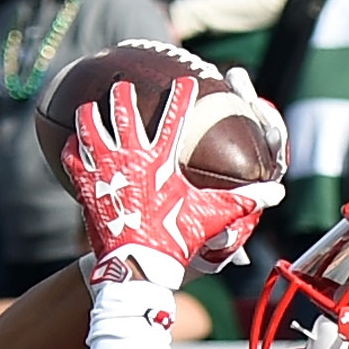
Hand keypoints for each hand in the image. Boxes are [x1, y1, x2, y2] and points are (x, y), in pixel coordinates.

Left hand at [59, 72, 279, 284]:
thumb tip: (278, 194)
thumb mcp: (211, 218)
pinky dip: (72, 150)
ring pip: (89, 129)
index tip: (187, 80)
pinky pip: (72, 160)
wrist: (135, 267)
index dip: (182, 96)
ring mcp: (104, 171)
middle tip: (122, 86)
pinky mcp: (85, 188)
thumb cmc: (174, 241)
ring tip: (88, 108)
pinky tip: (71, 145)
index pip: (175, 117)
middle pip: (122, 112)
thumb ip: (244, 201)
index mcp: (161, 160)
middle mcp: (130, 158)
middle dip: (122, 94)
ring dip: (88, 116)